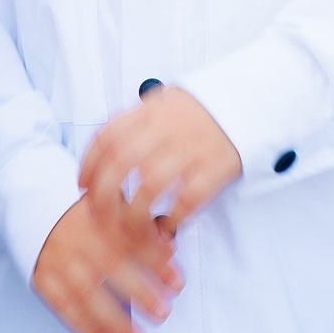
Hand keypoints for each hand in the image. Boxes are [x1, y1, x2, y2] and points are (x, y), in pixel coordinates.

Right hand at [30, 197, 181, 332]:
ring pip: (87, 291)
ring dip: (113, 319)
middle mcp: (80, 238)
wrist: (35, 208)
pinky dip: (82, 324)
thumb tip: (170, 242)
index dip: (157, 262)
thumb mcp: (114, 206)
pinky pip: (62, 303)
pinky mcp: (43, 277)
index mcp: (101, 216)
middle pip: (112, 266)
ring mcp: (59, 259)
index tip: (176, 283)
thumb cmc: (86, 215)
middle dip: (140, 292)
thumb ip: (142, 224)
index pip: (133, 238)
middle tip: (162, 314)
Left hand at [77, 86, 242, 238]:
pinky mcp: (217, 166)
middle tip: (101, 220)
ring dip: (135, 216)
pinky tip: (166, 229)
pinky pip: (188, 199)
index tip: (83, 188)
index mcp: (150, 111)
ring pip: (150, 186)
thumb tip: (101, 156)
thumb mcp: (163, 103)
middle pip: (121, 163)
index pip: (107, 137)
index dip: (89, 166)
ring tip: (133, 233)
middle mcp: (167, 128)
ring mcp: (192, 147)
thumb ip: (134, 123)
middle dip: (104, 197)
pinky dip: (173, 218)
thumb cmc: (199, 111)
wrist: (249, 99)